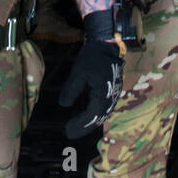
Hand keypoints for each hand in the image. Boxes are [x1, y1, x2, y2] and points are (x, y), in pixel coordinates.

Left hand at [59, 11, 123, 138]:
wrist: (107, 44)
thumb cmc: (92, 56)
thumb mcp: (79, 72)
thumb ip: (71, 89)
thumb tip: (63, 105)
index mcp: (103, 93)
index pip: (91, 115)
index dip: (80, 125)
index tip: (67, 131)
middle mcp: (111, 96)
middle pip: (98, 118)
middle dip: (84, 127)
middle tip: (70, 133)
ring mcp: (113, 93)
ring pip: (102, 113)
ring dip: (90, 121)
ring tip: (75, 125)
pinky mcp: (112, 90)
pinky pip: (104, 107)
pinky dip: (94, 113)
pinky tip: (84, 113)